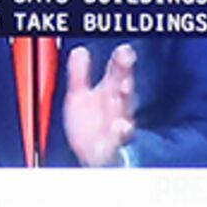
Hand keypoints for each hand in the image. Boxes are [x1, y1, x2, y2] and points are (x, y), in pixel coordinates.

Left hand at [62, 43, 142, 168]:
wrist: (93, 155)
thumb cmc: (91, 124)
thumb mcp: (79, 96)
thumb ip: (80, 74)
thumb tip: (80, 52)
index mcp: (111, 93)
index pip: (118, 74)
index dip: (121, 62)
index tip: (124, 51)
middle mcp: (118, 109)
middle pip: (125, 92)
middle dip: (126, 80)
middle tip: (126, 66)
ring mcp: (119, 128)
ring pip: (126, 114)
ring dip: (126, 105)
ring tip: (125, 93)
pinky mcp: (114, 146)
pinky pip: (119, 141)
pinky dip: (120, 134)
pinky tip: (120, 127)